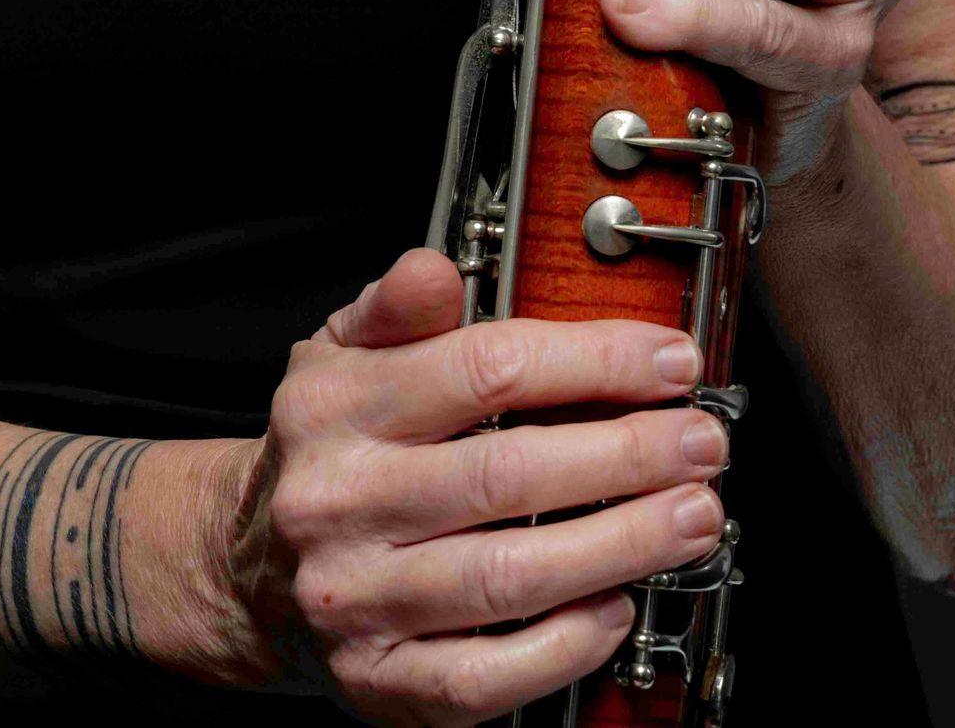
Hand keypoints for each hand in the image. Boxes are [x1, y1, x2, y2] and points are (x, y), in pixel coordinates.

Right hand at [219, 250, 726, 723]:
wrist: (251, 572)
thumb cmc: (326, 450)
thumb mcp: (338, 351)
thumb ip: (396, 306)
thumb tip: (436, 270)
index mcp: (337, 405)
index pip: (484, 369)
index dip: (592, 362)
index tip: (668, 362)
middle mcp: (342, 501)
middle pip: (509, 474)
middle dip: (629, 456)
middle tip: (703, 443)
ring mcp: (359, 599)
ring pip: (509, 578)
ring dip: (621, 546)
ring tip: (691, 517)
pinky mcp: (380, 684)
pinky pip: (485, 677)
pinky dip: (563, 646)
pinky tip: (616, 608)